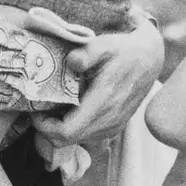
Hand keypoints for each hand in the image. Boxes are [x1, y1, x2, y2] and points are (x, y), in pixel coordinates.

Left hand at [38, 14, 164, 146]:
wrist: (149, 60)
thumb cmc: (124, 51)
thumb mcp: (106, 44)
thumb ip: (87, 52)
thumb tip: (71, 61)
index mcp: (103, 102)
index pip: (66, 131)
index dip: (44, 126)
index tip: (36, 111)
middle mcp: (108, 120)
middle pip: (67, 141)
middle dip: (47, 129)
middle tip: (40, 110)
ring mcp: (112, 127)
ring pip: (76, 141)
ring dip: (60, 130)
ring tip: (54, 109)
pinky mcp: (114, 128)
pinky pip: (87, 138)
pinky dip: (73, 129)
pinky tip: (70, 111)